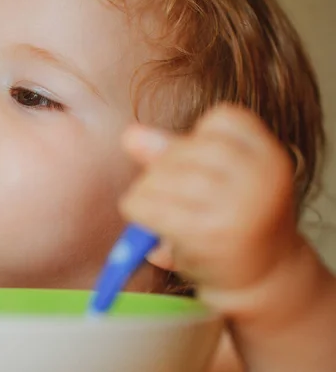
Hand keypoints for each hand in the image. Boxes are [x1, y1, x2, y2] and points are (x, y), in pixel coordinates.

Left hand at [119, 105, 304, 311]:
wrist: (264, 280)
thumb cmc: (236, 220)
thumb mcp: (220, 177)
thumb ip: (174, 150)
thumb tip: (129, 135)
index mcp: (269, 156)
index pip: (223, 118)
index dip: (202, 140)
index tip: (205, 166)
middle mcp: (257, 178)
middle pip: (183, 148)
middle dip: (164, 169)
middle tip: (174, 196)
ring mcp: (234, 206)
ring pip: (159, 175)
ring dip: (147, 192)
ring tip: (162, 211)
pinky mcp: (205, 234)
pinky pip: (147, 205)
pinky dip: (138, 211)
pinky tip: (150, 225)